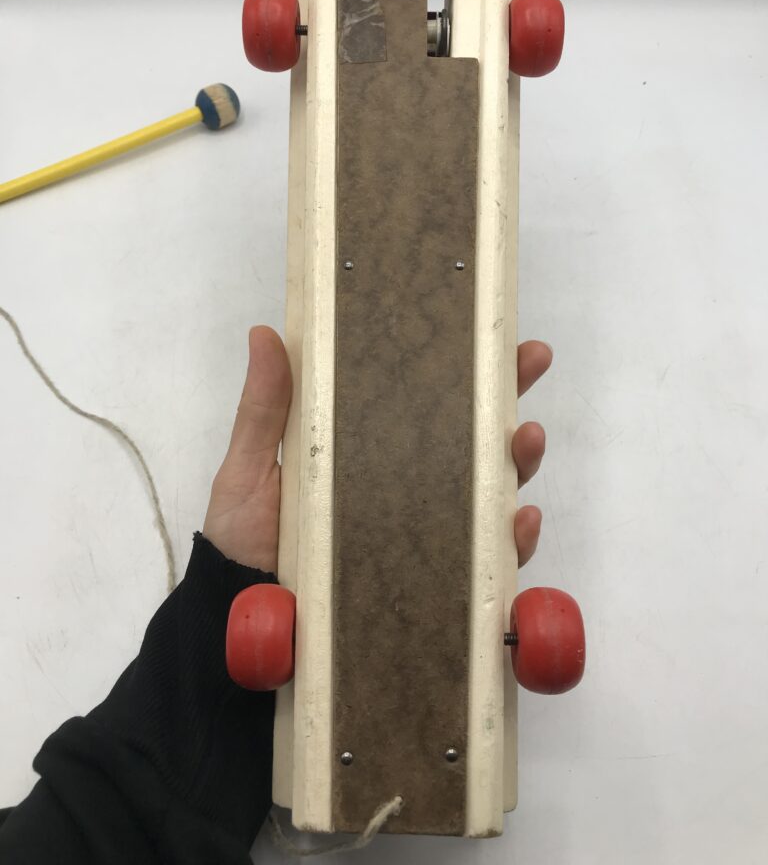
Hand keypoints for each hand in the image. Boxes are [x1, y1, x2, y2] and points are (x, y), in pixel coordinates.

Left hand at [203, 328, 550, 571]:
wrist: (237, 619)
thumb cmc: (244, 539)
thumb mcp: (251, 467)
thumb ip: (264, 409)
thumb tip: (264, 333)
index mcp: (370, 452)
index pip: (427, 404)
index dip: (466, 370)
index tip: (497, 336)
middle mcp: (405, 489)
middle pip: (472, 441)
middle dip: (508, 400)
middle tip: (529, 365)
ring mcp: (422, 536)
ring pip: (488, 495)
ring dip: (519, 463)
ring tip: (525, 439)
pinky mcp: (430, 584)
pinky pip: (483, 565)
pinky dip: (510, 543)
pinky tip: (517, 522)